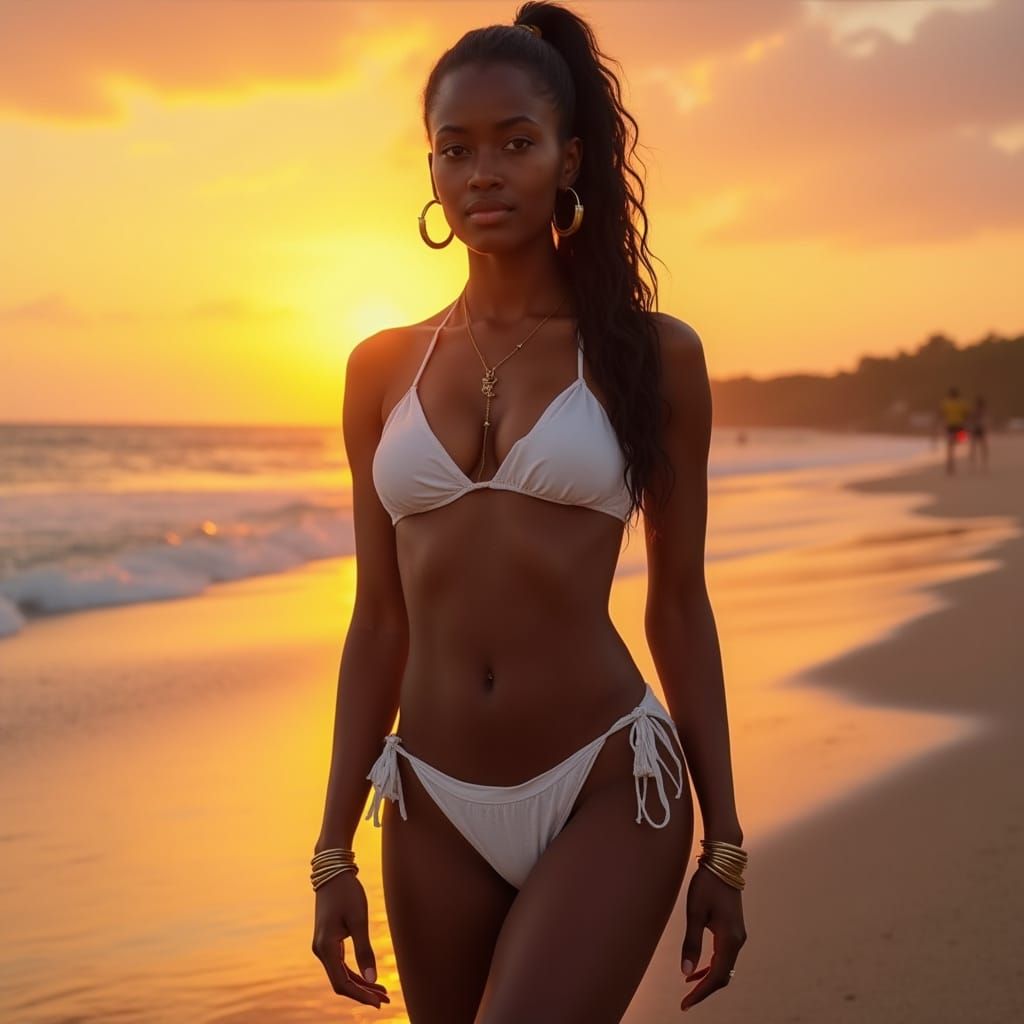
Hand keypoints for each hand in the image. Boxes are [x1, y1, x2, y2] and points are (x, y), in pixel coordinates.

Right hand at [311, 870, 390, 1009]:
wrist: (333, 871)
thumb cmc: (347, 893)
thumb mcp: (359, 920)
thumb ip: (364, 951)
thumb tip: (372, 978)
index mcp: (325, 948)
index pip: (342, 983)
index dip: (360, 995)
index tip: (378, 1003)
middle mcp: (320, 951)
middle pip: (341, 982)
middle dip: (363, 992)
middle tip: (386, 1000)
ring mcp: (323, 946)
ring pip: (342, 974)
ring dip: (361, 984)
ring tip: (382, 991)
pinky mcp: (328, 941)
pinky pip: (341, 964)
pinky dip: (356, 972)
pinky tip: (370, 976)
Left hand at [679, 864, 746, 1011]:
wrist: (723, 864)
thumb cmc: (707, 885)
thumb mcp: (694, 913)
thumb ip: (691, 943)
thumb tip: (685, 971)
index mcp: (729, 939)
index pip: (717, 976)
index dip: (701, 993)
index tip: (685, 1004)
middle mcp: (738, 941)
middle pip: (723, 975)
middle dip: (705, 990)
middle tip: (686, 1001)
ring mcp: (738, 935)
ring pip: (725, 967)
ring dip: (708, 978)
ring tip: (688, 986)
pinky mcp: (734, 929)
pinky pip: (724, 956)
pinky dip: (712, 965)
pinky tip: (697, 968)